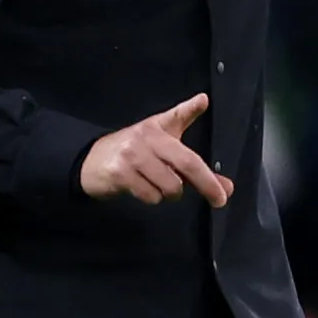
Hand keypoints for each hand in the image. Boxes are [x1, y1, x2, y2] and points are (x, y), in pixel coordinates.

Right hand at [80, 93, 234, 205]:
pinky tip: (142, 187)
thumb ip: (193, 161)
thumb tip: (227, 186)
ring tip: (157, 183)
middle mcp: (146, 138)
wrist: (91, 160)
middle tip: (219, 199)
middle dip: (207, 184)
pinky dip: (151, 197)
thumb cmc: (133, 151)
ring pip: (170, 186)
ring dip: (169, 193)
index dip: (194, 118)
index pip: (180, 124)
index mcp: (158, 128)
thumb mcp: (161, 143)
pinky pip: (150, 196)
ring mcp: (132, 156)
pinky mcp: (119, 173)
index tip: (208, 117)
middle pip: (186, 163)